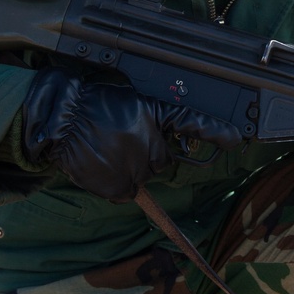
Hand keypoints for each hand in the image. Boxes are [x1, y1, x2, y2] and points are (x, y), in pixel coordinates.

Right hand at [20, 69, 241, 202]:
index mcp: (152, 113)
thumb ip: (150, 122)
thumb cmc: (89, 107)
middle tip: (117, 138)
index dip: (214, 132)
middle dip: (144, 153)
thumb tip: (164, 147)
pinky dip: (113, 182)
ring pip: (142, 175)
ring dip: (127, 167)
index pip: (191, 121)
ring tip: (103, 149)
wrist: (58, 120)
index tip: (235, 138)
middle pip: (161, 159)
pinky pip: (125, 191)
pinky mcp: (120, 184)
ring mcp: (134, 163)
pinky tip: (99, 163)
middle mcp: (148, 138)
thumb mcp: (127, 103)